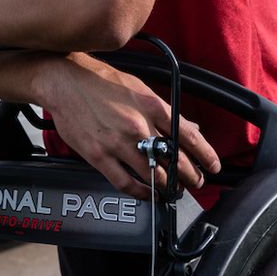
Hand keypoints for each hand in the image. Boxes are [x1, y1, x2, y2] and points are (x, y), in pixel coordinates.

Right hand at [39, 57, 219, 199]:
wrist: (64, 81)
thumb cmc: (100, 81)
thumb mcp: (138, 88)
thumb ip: (163, 110)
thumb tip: (186, 126)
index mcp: (150, 105)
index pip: (187, 134)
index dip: (205, 154)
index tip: (212, 165)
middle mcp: (137, 125)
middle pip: (173, 160)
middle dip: (189, 176)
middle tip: (195, 182)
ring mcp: (117, 143)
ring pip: (152, 175)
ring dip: (167, 187)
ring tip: (173, 190)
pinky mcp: (99, 156)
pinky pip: (125, 183)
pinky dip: (141, 192)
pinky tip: (148, 194)